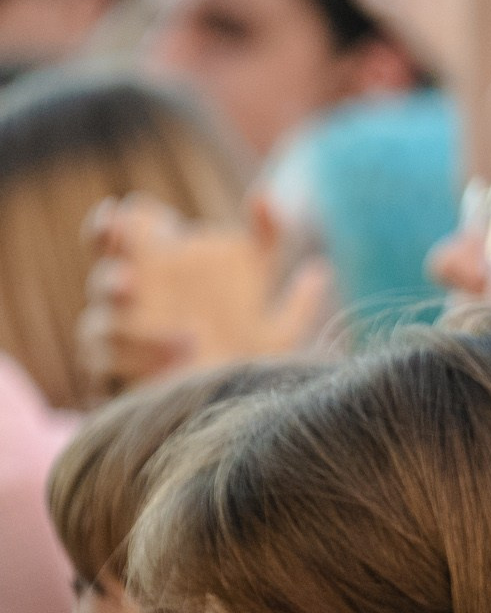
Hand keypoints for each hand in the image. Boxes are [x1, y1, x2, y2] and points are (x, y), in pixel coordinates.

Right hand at [76, 196, 332, 397]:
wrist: (238, 417)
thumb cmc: (249, 349)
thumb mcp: (268, 287)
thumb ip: (267, 244)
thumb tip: (264, 194)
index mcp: (161, 271)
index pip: (126, 235)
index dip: (117, 223)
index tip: (123, 214)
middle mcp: (133, 301)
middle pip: (103, 272)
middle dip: (110, 275)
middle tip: (131, 278)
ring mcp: (120, 341)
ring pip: (101, 324)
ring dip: (135, 332)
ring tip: (190, 341)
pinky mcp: (115, 380)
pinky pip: (107, 367)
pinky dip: (140, 367)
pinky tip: (178, 369)